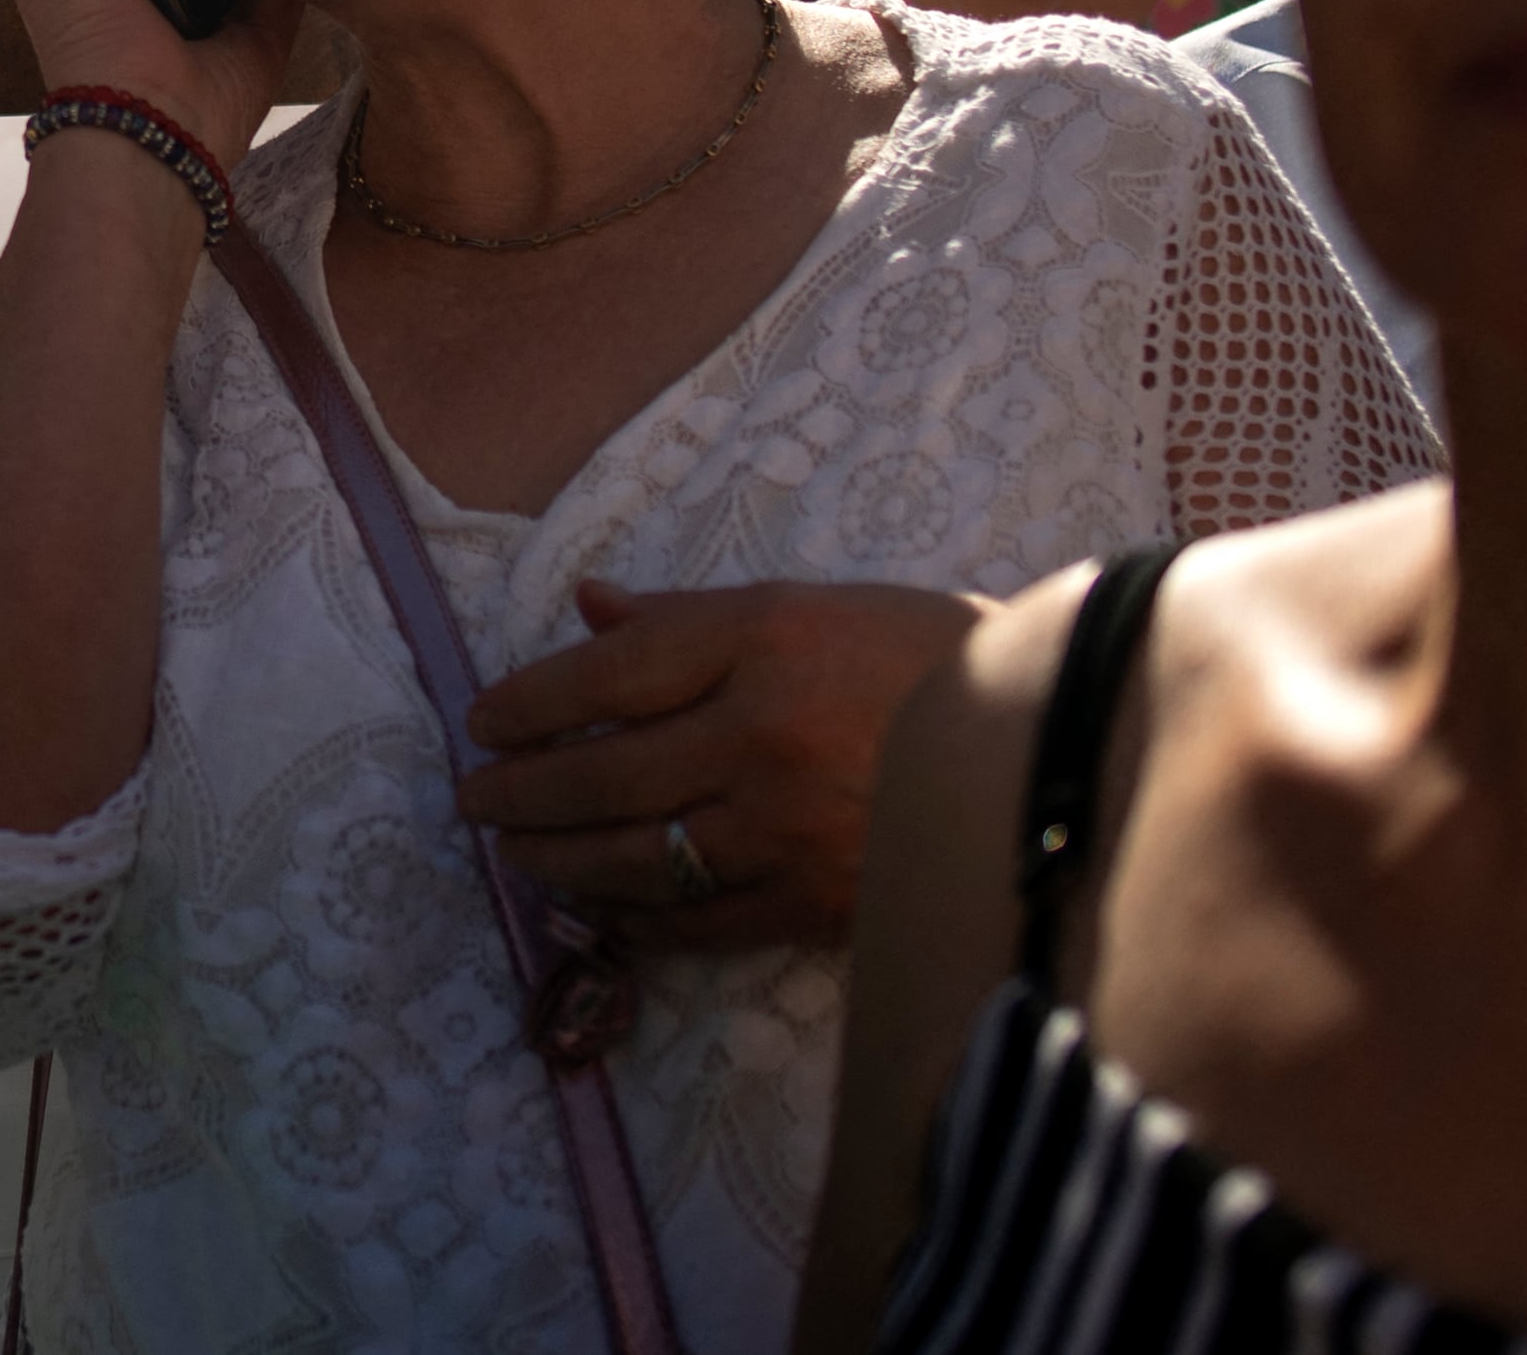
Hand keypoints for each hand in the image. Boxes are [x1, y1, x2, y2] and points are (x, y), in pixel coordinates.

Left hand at [453, 578, 986, 952]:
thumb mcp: (813, 605)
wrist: (1053, 745)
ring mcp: (788, 825)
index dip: (529, 703)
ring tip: (514, 852)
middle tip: (473, 799)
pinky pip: (698, 921)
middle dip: (522, 792)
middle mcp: (763, 732)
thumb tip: (589, 606)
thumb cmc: (929, 656)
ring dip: (558, 858)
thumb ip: (692, 616)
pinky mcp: (817, 900)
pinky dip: (636, 918)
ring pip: (637, 856)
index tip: (481, 721)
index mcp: (762, 638)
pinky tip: (598, 909)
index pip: (607, 676)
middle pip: (605, 774)